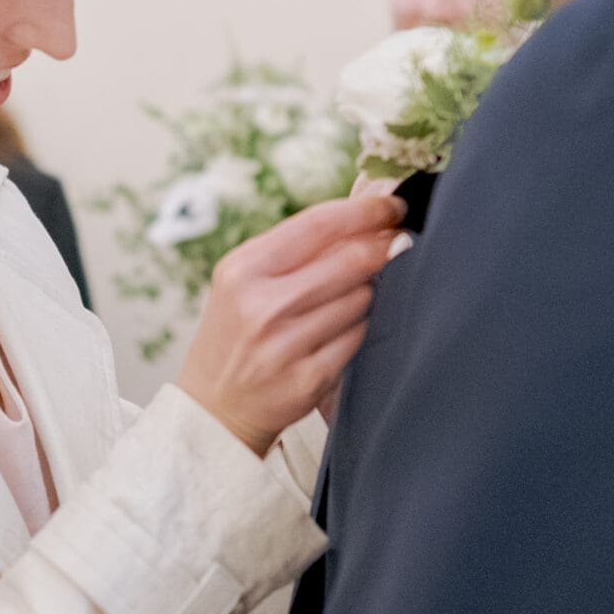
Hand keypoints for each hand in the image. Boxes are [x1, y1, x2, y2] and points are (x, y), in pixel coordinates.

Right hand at [177, 193, 405, 454]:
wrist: (214, 408)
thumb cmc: (236, 332)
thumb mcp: (246, 280)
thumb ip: (297, 250)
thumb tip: (369, 223)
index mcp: (244, 268)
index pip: (318, 224)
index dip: (365, 211)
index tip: (393, 205)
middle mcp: (262, 305)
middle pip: (349, 260)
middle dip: (383, 247)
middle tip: (400, 241)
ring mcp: (286, 345)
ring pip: (361, 299)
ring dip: (366, 293)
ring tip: (345, 300)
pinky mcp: (309, 378)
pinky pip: (359, 337)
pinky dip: (359, 329)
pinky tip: (341, 331)